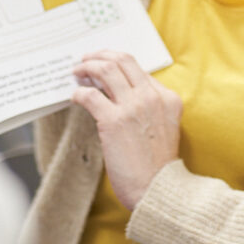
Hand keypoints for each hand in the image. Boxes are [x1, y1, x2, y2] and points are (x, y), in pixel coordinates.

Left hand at [72, 50, 182, 210]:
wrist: (158, 189)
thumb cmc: (158, 166)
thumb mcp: (165, 127)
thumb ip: (152, 107)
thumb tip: (123, 94)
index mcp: (168, 98)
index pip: (139, 69)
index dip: (118, 63)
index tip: (104, 66)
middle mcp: (152, 97)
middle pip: (123, 60)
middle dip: (101, 54)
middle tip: (87, 59)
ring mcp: (133, 107)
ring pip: (106, 70)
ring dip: (87, 66)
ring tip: (77, 71)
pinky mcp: (113, 121)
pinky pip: (90, 95)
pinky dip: (79, 92)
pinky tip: (75, 96)